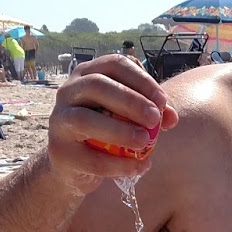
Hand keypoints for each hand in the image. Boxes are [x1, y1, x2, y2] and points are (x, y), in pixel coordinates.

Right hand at [46, 54, 178, 188]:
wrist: (73, 164)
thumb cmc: (104, 131)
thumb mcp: (126, 116)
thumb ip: (148, 111)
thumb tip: (172, 117)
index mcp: (87, 74)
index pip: (114, 64)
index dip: (141, 79)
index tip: (162, 101)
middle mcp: (68, 92)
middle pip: (97, 86)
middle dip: (130, 101)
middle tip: (155, 119)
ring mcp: (59, 121)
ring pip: (84, 120)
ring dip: (119, 130)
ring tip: (145, 142)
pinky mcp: (60, 151)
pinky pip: (90, 158)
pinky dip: (118, 165)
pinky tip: (140, 167)